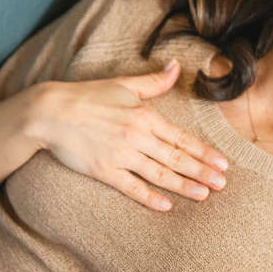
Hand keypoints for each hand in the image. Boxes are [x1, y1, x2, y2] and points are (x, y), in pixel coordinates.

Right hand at [30, 59, 228, 211]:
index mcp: (144, 116)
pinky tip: (166, 206)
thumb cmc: (86, 96)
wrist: (49, 112)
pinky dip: (150, 197)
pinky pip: (131, 187)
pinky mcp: (103, 171)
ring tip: (204, 195)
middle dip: (202, 172)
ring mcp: (120, 155)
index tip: (223, 163)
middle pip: (176, 158)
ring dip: (184, 186)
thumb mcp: (123, 84)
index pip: (181, 137)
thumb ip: (154, 81)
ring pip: (159, 174)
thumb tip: (177, 65)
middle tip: (223, 184)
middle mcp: (136, 137)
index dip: (204, 151)